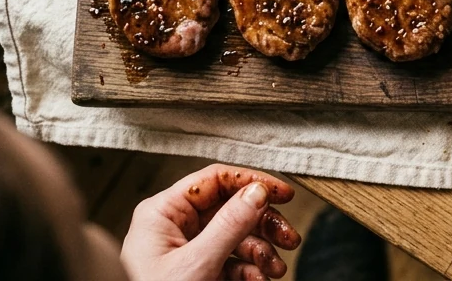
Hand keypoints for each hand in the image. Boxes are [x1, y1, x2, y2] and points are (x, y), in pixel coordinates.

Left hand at [121, 164, 300, 280]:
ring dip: (261, 253)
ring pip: (234, 238)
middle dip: (263, 225)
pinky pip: (229, 262)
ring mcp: (184, 252)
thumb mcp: (196, 264)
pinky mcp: (194, 274)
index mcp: (163, 213)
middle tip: (288, 238)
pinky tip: (260, 280)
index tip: (282, 194)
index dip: (252, 183)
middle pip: (230, 210)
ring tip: (276, 269)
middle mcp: (173, 228)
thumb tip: (256, 192)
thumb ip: (229, 225)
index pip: (214, 180)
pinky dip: (249, 271)